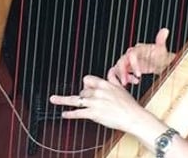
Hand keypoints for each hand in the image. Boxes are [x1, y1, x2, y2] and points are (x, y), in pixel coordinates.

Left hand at [50, 75, 164, 137]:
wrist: (133, 117)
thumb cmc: (129, 105)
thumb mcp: (121, 88)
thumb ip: (113, 78)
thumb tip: (111, 70)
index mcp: (104, 84)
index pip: (87, 79)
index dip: (85, 84)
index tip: (84, 87)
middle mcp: (98, 92)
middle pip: (83, 91)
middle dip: (84, 97)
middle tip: (90, 103)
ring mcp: (95, 103)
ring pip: (77, 99)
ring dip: (65, 100)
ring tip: (54, 99)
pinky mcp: (94, 114)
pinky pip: (78, 113)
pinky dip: (70, 114)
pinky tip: (64, 114)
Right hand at [107, 28, 172, 86]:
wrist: (160, 62)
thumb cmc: (160, 55)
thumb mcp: (161, 49)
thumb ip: (161, 40)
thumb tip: (165, 30)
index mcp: (138, 49)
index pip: (132, 55)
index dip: (134, 65)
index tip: (139, 75)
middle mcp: (131, 54)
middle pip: (121, 61)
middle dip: (122, 72)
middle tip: (126, 82)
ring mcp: (128, 60)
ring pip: (118, 66)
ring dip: (120, 75)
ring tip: (127, 83)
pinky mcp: (128, 67)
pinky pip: (119, 72)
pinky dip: (122, 77)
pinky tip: (132, 82)